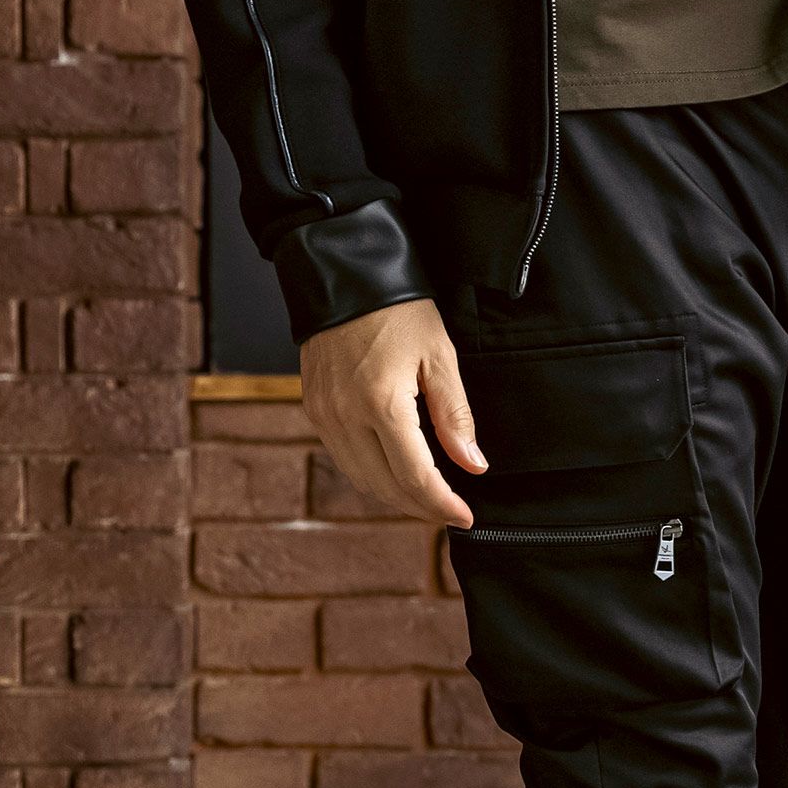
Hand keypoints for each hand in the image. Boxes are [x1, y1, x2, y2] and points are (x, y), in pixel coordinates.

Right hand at [300, 299, 485, 526]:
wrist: (342, 272)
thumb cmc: (397, 307)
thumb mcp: (439, 355)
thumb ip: (455, 415)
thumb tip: (473, 464)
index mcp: (381, 403)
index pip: (415, 478)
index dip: (442, 504)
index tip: (465, 516)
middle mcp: (346, 417)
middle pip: (387, 488)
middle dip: (421, 507)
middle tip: (450, 510)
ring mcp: (325, 416)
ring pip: (362, 481)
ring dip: (395, 496)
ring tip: (426, 496)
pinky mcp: (315, 410)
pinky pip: (345, 460)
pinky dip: (372, 474)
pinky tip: (395, 471)